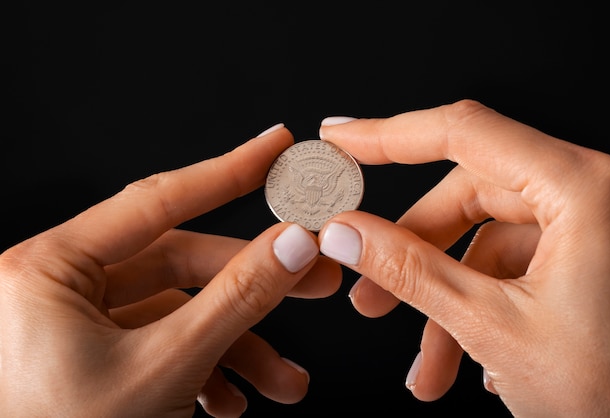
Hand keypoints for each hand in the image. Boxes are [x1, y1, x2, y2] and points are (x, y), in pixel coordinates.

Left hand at [0, 125, 341, 417]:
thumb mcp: (164, 369)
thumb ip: (236, 299)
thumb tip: (293, 244)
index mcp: (48, 270)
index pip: (160, 201)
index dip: (228, 171)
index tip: (275, 147)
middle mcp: (58, 287)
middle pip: (181, 265)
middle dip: (254, 285)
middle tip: (318, 281)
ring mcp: (77, 324)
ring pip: (180, 312)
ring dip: (238, 345)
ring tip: (284, 383)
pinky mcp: (94, 357)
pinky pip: (162, 344)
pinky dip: (206, 368)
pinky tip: (234, 400)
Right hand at [317, 100, 609, 416]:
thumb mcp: (493, 327)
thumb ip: (410, 271)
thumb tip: (348, 234)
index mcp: (581, 190)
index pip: (464, 133)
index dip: (390, 134)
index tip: (343, 140)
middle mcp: (587, 196)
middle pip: (467, 195)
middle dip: (412, 251)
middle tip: (366, 286)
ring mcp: (583, 229)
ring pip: (481, 242)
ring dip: (442, 301)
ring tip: (427, 363)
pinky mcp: (578, 261)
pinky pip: (505, 271)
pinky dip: (475, 313)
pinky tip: (468, 365)